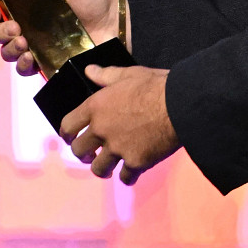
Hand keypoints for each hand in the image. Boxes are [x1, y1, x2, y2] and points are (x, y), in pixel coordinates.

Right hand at [0, 0, 114, 76]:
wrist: (113, 21)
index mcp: (25, 0)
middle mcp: (25, 22)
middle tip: (14, 27)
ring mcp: (34, 43)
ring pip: (6, 50)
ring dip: (9, 47)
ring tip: (23, 42)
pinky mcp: (45, 61)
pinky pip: (23, 68)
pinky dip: (21, 64)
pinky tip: (29, 57)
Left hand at [60, 65, 177, 184]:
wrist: (180, 105)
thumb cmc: (154, 86)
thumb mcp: (128, 74)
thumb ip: (106, 75)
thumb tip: (89, 70)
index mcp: (95, 107)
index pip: (68, 125)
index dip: (67, 134)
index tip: (70, 138)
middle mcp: (101, 130)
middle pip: (79, 151)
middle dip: (83, 154)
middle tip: (90, 155)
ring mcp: (117, 148)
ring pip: (99, 168)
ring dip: (102, 169)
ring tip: (108, 167)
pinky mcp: (136, 162)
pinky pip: (125, 177)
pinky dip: (128, 176)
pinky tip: (131, 172)